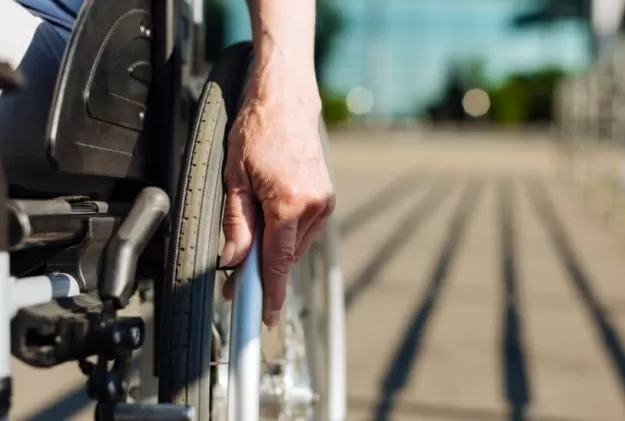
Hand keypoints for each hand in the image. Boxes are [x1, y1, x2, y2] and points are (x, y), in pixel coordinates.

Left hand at [220, 63, 334, 327]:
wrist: (286, 100)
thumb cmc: (258, 130)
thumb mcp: (235, 177)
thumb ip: (237, 223)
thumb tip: (233, 259)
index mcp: (288, 202)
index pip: (278, 262)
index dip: (271, 294)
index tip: (266, 319)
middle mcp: (313, 206)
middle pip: (286, 256)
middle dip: (262, 270)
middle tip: (235, 278)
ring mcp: (324, 202)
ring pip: (296, 245)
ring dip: (274, 249)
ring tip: (252, 228)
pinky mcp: (327, 197)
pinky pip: (305, 230)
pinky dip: (287, 235)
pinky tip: (271, 220)